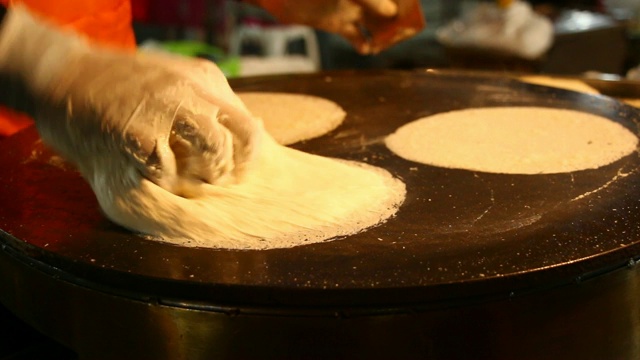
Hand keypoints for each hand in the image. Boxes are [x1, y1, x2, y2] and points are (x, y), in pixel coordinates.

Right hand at [0, 6, 260, 195]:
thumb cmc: (121, 87)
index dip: (246, 156)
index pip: (248, 125)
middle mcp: (191, 90)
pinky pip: (168, 170)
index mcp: (204, 79)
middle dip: (226, 169)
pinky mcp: (136, 131)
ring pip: (213, 152)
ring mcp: (165, 109)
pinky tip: (148, 171)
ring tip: (181, 178)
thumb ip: (206, 103)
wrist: (62, 73)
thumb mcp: (174, 81)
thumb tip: (253, 131)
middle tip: (208, 179)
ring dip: (202, 174)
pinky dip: (164, 180)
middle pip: (237, 140)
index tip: (233, 171)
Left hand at [252, 0, 397, 53]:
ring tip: (382, 45)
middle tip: (402, 34)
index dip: (404, 5)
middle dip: (397, 22)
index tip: (410, 16)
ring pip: (375, 25)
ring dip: (383, 35)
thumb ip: (368, 0)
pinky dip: (364, 44)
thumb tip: (392, 12)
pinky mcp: (338, 24)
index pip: (391, 0)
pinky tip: (365, 50)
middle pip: (387, 11)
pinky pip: (357, 36)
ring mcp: (350, 10)